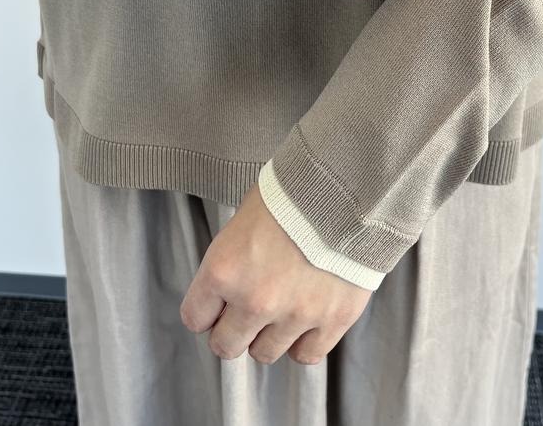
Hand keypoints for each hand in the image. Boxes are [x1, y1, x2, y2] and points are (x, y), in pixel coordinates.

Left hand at [179, 183, 372, 364]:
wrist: (348, 188)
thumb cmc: (294, 191)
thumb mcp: (247, 213)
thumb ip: (234, 254)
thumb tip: (232, 275)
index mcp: (225, 269)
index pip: (195, 317)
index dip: (206, 308)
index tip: (217, 303)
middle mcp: (255, 300)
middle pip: (226, 346)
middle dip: (232, 329)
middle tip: (246, 310)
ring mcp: (295, 314)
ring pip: (264, 353)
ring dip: (268, 335)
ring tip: (282, 308)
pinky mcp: (332, 320)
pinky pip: (306, 354)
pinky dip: (304, 341)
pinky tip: (306, 319)